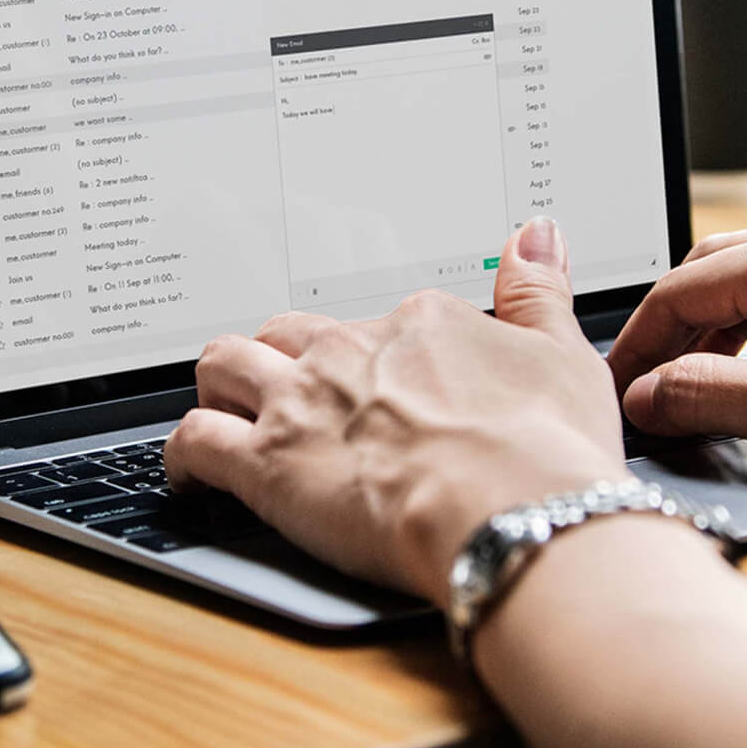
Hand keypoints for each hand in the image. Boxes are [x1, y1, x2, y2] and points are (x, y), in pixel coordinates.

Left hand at [164, 218, 627, 604]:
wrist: (513, 513)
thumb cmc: (544, 450)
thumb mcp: (562, 353)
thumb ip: (536, 290)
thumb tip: (535, 234)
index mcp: (419, 325)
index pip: (379, 323)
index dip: (378, 356)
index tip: (386, 386)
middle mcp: (351, 351)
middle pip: (289, 334)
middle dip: (282, 357)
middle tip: (293, 390)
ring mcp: (303, 403)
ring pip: (226, 365)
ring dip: (222, 384)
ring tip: (227, 409)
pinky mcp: (268, 464)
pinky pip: (195, 440)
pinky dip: (184, 454)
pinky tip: (192, 472)